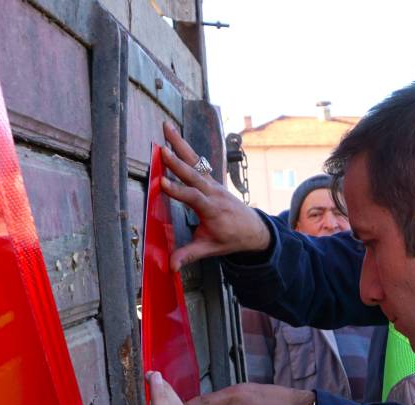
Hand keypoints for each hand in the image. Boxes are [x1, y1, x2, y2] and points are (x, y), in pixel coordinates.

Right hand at [161, 121, 270, 268]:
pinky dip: (186, 148)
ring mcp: (213, 184)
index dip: (178, 191)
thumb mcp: (211, 249)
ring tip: (166, 127)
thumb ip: (190, 255)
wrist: (253, 229)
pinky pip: (197, 162)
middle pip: (194, 174)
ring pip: (195, 162)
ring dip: (180, 144)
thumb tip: (172, 266)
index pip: (194, 198)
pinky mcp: (211, 179)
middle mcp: (213, 193)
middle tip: (161, 149)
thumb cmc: (231, 238)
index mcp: (213, 211)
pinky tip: (173, 135)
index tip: (162, 183)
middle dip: (177, 161)